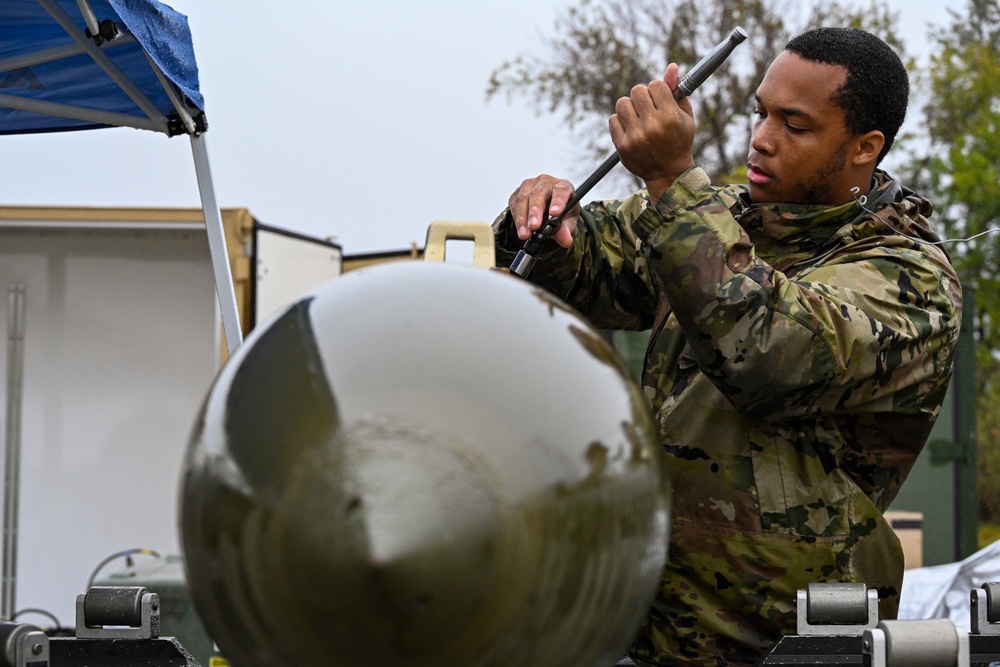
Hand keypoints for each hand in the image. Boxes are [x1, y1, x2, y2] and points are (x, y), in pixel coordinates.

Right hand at [508, 174, 579, 248]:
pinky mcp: (517, 193)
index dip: (558, 201)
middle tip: (535, 226)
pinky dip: (517, 219)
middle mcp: (546, 182)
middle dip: (535, 211)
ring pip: (523, 198)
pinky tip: (521, 229)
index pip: (561, 190)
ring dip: (523, 218)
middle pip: (539, 193)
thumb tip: (566, 240)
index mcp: (563, 186)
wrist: (547, 211)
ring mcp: (530, 186)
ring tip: (525, 233)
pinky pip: (515, 204)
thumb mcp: (567, 222)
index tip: (555, 214)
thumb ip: (566, 230)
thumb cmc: (560, 212)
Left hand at [609, 63, 695, 200]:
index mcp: (670, 117)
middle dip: (642, 96)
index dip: (657, 90)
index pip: (655, 85)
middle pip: (637, 90)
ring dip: (629, 107)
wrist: (668, 173)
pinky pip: (613, 119)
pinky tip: (630, 129)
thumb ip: (677, 91)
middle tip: (648, 109)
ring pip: (622, 103)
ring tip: (638, 118)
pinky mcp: (622, 146)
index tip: (660, 100)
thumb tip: (671, 66)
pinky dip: (620, 121)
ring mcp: (636, 137)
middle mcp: (653, 126)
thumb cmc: (679, 140)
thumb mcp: (684, 116)